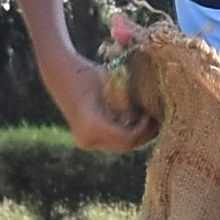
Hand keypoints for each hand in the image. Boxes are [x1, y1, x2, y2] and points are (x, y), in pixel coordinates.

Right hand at [41, 56, 155, 151]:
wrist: (59, 74)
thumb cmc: (88, 73)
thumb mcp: (114, 83)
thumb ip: (133, 96)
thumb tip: (160, 105)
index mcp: (92, 126)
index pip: (128, 138)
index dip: (144, 129)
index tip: (153, 114)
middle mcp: (88, 140)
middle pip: (126, 146)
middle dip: (144, 134)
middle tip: (158, 119)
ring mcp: (86, 142)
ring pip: (121, 145)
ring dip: (137, 134)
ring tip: (150, 119)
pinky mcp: (88, 140)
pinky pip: (113, 141)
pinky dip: (126, 132)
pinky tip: (136, 120)